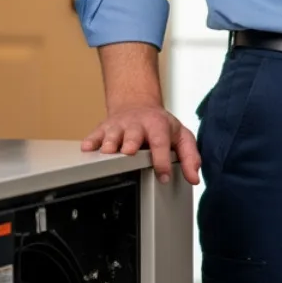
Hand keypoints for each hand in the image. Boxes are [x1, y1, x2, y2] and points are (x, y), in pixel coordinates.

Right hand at [82, 101, 200, 185]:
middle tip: (129, 152)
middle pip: (134, 134)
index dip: (163, 160)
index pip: (161, 143)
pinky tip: (88, 148)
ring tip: (108, 151)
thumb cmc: (161, 125)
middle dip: (131, 142)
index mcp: (159, 126)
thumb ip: (190, 157)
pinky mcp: (104, 127)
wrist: (138, 104)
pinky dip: (91, 141)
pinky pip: (95, 134)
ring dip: (110, 143)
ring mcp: (120, 125)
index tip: (164, 177)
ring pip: (113, 134)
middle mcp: (138, 124)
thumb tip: (194, 178)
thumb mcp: (181, 137)